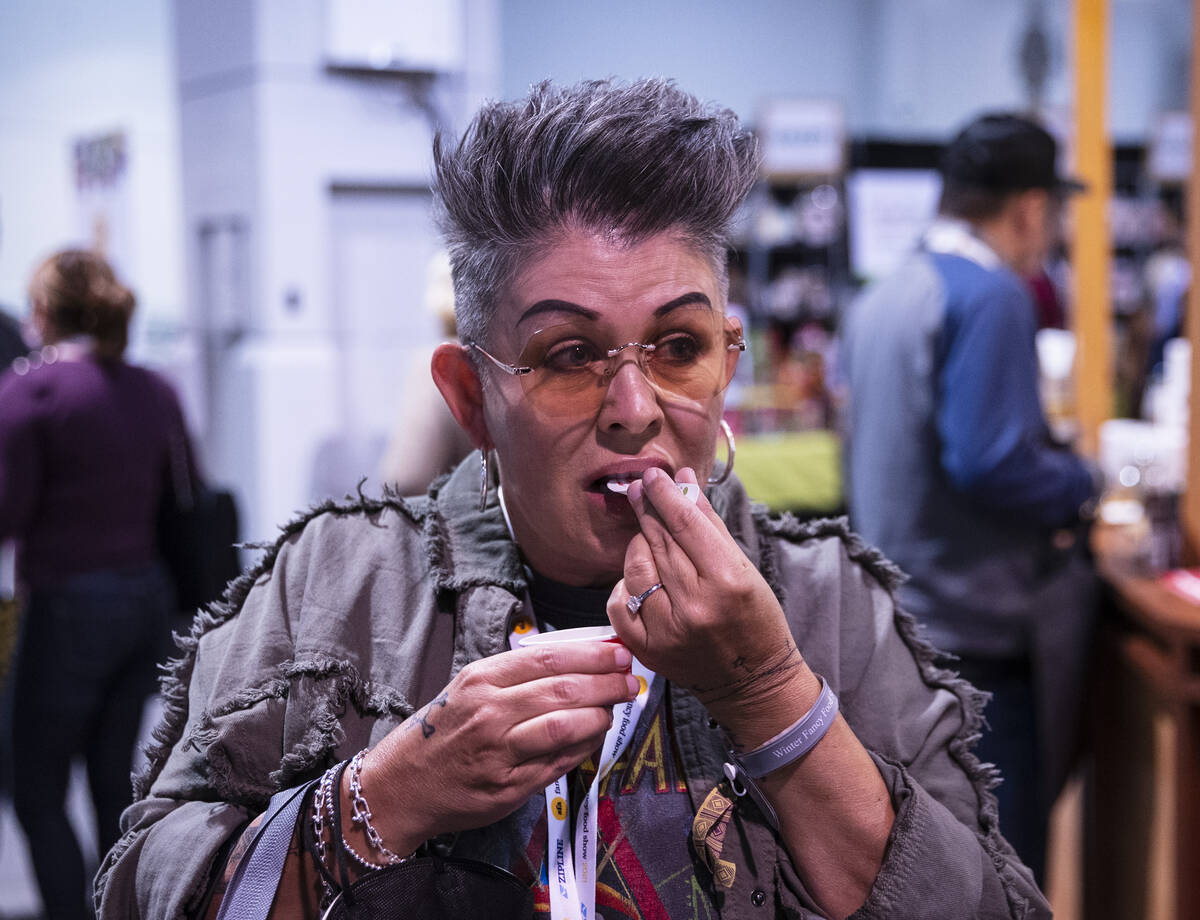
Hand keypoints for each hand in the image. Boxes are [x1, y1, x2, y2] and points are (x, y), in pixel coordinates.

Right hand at [358, 642, 637, 852]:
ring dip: (600, 717)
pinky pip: (559, 763)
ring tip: (614, 709)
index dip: (592, 655)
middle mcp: (490, 713)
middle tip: (629, 681)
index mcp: (482, 680)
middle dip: (607, 684)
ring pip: (565, 727)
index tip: (619, 654)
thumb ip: (517, 673)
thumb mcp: (470, 686)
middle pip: (564, 691)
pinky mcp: (509, 787)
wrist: (404, 784)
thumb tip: (578, 658)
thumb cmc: (444, 730)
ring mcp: (500, 753)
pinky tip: (594, 738)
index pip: (549, 658)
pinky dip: (584, 748)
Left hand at [607, 466, 817, 744]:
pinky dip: (626, 585)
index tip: (654, 475)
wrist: (752, 682)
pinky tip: (638, 576)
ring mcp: (667, 631)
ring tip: (647, 534)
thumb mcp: (744, 569)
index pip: (685, 525)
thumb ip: (709, 525)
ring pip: (636, 569)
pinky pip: (621, 604)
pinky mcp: (648, 650)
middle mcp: (695, 607)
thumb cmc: (756, 619)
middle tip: (641, 488)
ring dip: (638, 544)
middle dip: (648, 511)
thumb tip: (684, 482)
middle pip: (659, 543)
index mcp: (727, 582)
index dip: (666, 494)